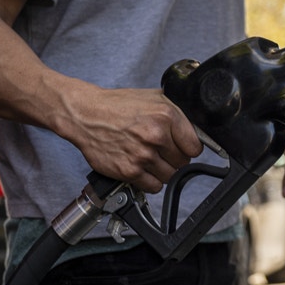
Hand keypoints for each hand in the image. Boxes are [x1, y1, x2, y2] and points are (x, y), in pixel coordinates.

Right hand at [0, 0, 201, 193]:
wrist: (85, 114)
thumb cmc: (118, 105)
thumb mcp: (154, 97)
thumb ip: (178, 112)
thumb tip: (199, 127)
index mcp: (166, 116)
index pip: (195, 147)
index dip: (188, 147)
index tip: (182, 146)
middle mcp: (155, 136)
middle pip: (183, 162)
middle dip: (174, 158)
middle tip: (161, 150)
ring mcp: (142, 155)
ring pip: (169, 176)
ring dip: (162, 170)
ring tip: (150, 158)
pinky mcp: (128, 171)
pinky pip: (153, 186)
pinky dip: (150, 181)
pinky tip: (142, 168)